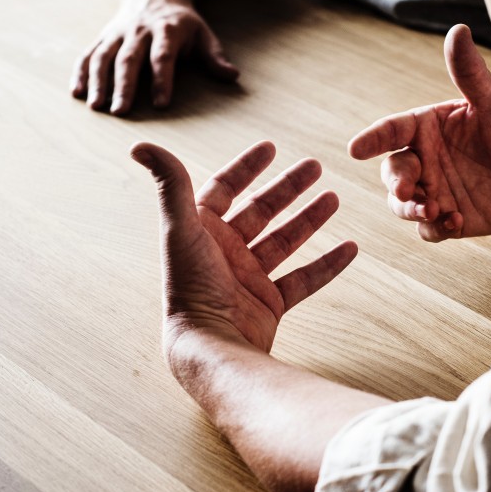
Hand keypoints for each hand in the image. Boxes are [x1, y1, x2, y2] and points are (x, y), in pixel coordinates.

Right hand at [73, 0, 239, 114]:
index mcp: (166, 30)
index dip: (163, 80)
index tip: (161, 104)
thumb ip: (215, 56)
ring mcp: (117, 34)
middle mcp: (138, 31)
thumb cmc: (182, 23)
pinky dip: (81, 72)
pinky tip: (76, 92)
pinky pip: (88, 54)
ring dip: (97, 81)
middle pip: (129, 59)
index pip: (163, 56)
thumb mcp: (203, 33)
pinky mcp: (103, 37)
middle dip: (124, 85)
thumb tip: (232, 76)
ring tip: (95, 107)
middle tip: (120, 111)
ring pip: (103, 56)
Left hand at [131, 140, 356, 358]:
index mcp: (201, 232)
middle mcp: (224, 253)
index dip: (246, 168)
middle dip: (287, 188)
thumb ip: (169, 183)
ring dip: (309, 219)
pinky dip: (327, 265)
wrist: (210, 345)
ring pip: (284, 241)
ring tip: (333, 198)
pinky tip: (350, 248)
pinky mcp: (269, 305)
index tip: (270, 147)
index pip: (224, 189)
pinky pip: (303, 280)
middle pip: (260, 211)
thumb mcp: (180, 228)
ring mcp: (248, 279)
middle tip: (315, 166)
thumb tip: (140, 145)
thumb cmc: (190, 288)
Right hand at [348, 25, 490, 241]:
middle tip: (408, 192)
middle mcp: (422, 160)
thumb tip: (458, 29)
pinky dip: (435, 228)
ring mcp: (432, 191)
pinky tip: (456, 220)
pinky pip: (427, 230)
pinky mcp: (446, 218)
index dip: (371, 139)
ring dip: (410, 209)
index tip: (355, 149)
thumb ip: (470, 71)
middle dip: (395, 182)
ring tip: (434, 211)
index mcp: (424, 128)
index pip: (390, 131)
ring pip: (402, 204)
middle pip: (391, 172)